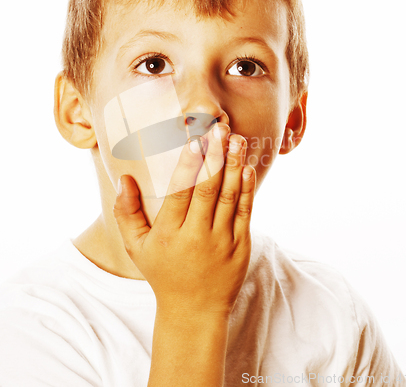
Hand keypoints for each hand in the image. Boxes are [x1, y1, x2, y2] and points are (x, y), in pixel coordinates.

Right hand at [113, 124, 254, 317]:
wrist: (195, 310)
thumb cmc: (163, 273)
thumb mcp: (136, 247)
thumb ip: (126, 213)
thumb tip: (124, 179)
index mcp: (168, 235)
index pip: (180, 193)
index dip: (189, 165)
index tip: (195, 140)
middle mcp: (196, 237)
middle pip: (208, 190)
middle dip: (216, 156)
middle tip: (220, 129)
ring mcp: (222, 242)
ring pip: (230, 197)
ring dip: (235, 165)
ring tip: (238, 139)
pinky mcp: (241, 246)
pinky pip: (245, 212)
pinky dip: (247, 189)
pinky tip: (247, 167)